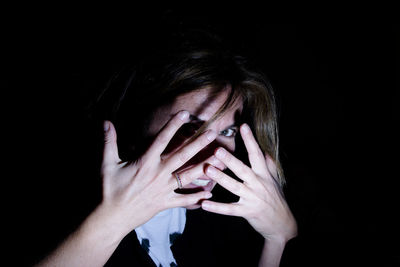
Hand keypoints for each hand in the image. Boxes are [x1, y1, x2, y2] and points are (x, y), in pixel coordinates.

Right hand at [96, 111, 215, 238]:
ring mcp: (164, 189)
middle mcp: (158, 174)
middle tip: (212, 133)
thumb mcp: (107, 164)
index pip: (162, 139)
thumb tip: (105, 121)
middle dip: (198, 143)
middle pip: (182, 156)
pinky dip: (196, 197)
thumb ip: (109, 142)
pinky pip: (183, 200)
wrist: (112, 218)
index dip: (173, 125)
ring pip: (188, 176)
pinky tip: (209, 193)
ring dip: (205, 167)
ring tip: (220, 160)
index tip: (185, 114)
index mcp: (145, 162)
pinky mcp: (165, 203)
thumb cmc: (109, 190)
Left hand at [201, 123, 296, 242]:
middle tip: (217, 149)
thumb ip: (268, 164)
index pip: (256, 154)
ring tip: (208, 169)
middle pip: (243, 169)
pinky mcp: (247, 212)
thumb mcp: (274, 179)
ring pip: (234, 187)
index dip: (250, 140)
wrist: (282, 224)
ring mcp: (252, 198)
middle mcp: (258, 184)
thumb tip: (265, 148)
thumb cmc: (276, 198)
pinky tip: (204, 204)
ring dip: (221, 178)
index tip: (243, 126)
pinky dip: (216, 207)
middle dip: (230, 159)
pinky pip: (229, 209)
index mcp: (264, 174)